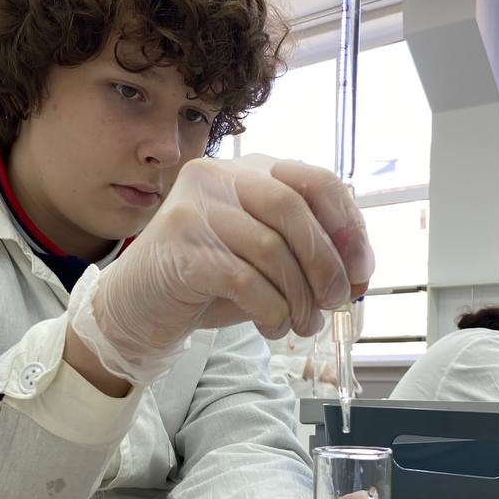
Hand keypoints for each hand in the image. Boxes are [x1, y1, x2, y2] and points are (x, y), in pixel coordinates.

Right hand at [70, 156, 373, 383]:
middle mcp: (218, 178)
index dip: (347, 225)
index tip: (361, 270)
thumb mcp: (265, 262)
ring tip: (300, 325)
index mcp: (247, 172)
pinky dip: (271, 309)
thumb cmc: (205, 283)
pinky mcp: (180, 247)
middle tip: (335, 303)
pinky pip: (244, 279)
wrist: (136, 309)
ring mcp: (194, 208)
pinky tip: (271, 325)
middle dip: (326, 264)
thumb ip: (307, 256)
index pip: (315, 180)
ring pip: (271, 249)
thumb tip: (361, 273)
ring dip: (299, 297)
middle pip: (294, 210)